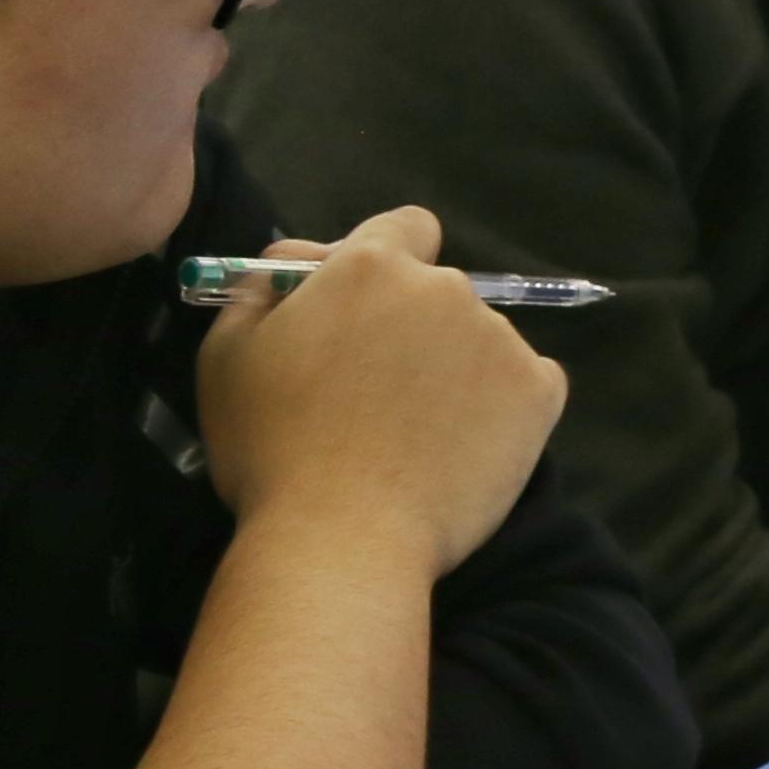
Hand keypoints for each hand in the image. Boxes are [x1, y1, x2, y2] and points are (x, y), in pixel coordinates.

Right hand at [193, 210, 569, 578]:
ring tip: (416, 434)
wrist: (341, 541)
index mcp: (371, 267)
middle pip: (438, 291)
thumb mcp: (228, 356)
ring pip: (480, 340)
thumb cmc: (271, 449)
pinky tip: (464, 447)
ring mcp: (501, 340)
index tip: (366, 309)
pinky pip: (528, 384)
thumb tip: (296, 264)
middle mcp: (445, 288)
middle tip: (377, 392)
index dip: (385, 263)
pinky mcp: (540, 393)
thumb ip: (260, 291)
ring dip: (455, 368)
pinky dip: (503, 408)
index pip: (404, 227)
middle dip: (413, 326)